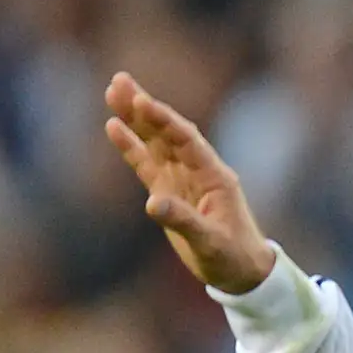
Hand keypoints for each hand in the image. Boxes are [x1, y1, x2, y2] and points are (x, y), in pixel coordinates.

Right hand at [103, 71, 276, 294]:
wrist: (240, 272)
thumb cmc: (232, 256)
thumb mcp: (210, 242)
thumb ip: (184, 220)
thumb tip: (152, 204)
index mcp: (214, 175)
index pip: (186, 140)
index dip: (164, 120)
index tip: (141, 101)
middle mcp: (197, 170)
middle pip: (167, 131)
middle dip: (145, 107)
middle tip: (120, 80)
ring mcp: (181, 178)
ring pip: (155, 141)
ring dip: (135, 118)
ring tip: (112, 91)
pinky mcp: (168, 191)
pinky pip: (146, 163)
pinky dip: (131, 146)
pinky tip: (113, 126)